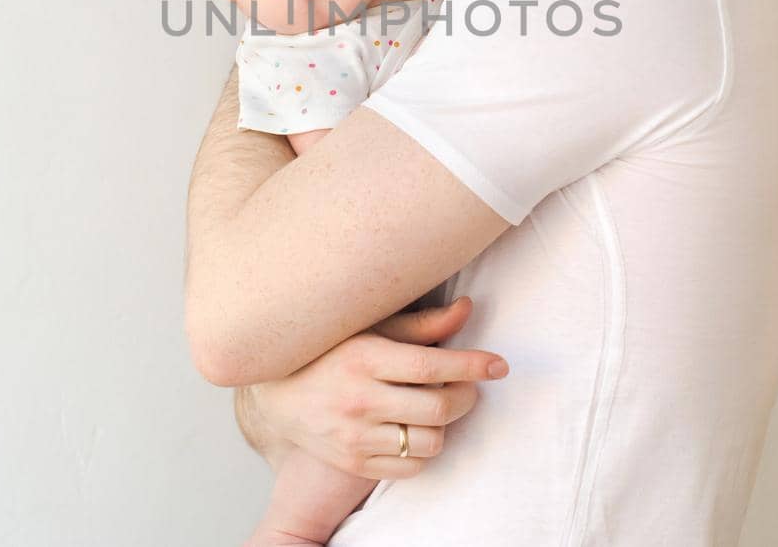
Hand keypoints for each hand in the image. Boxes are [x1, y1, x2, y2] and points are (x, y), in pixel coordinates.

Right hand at [247, 297, 506, 479]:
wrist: (278, 397)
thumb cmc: (331, 353)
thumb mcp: (371, 329)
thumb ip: (421, 324)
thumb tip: (468, 309)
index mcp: (363, 357)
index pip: (432, 365)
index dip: (472, 365)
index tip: (498, 364)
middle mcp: (358, 398)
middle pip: (438, 407)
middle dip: (467, 396)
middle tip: (469, 386)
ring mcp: (355, 435)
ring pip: (430, 441)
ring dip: (448, 425)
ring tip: (441, 408)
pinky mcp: (354, 462)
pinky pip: (411, 467)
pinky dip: (426, 450)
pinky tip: (419, 430)